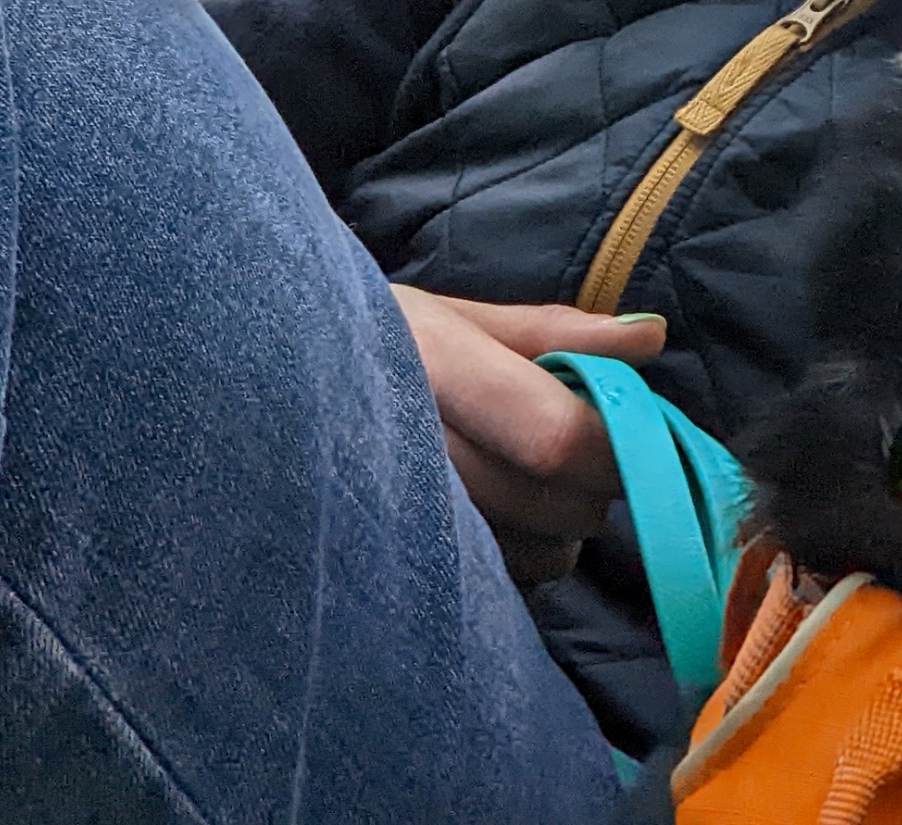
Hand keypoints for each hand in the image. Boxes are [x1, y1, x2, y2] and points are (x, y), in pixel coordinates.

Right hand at [391, 285, 669, 587]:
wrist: (252, 391)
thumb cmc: (364, 346)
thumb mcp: (448, 317)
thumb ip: (553, 331)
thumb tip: (649, 336)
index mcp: (433, 369)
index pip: (556, 437)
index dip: (616, 444)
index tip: (638, 429)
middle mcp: (414, 449)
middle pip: (557, 504)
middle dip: (599, 484)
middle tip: (586, 451)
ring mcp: (398, 520)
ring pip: (540, 554)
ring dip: (561, 527)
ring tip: (524, 481)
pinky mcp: (392, 572)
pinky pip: (503, 583)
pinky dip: (520, 557)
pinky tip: (490, 519)